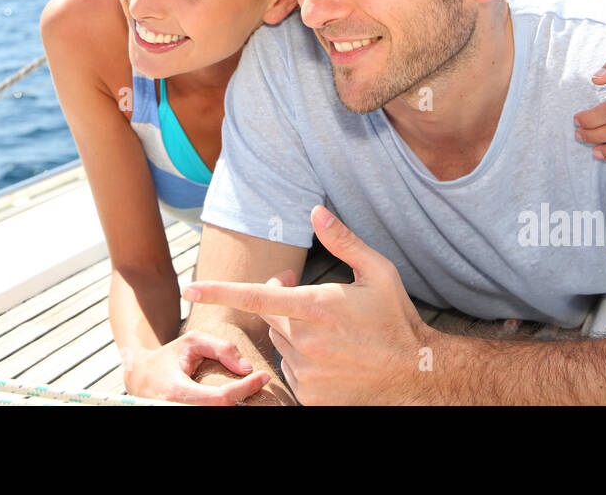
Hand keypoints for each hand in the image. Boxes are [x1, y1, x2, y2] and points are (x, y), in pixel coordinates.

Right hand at [123, 331, 269, 404]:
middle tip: (260, 385)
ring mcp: (179, 415)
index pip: (221, 398)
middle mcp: (177, 409)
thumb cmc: (169, 357)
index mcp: (177, 391)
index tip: (264, 375)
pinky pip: (211, 413)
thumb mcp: (192, 342)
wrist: (140, 377)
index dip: (246, 388)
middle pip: (223, 412)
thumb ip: (221, 348)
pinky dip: (226, 407)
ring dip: (236, 405)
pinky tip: (235, 399)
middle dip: (244, 400)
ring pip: (219, 415)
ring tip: (249, 390)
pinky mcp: (183, 416)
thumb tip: (247, 368)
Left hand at [183, 206, 428, 405]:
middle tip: (310, 302)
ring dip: (295, 335)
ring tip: (332, 335)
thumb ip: (343, 241)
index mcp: (316, 306)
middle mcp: (306, 341)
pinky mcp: (310, 396)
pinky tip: (333, 358)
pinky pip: (290, 371)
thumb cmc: (396, 319)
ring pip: (281, 345)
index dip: (218, 291)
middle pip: (271, 317)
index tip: (189, 288)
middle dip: (283, 305)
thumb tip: (316, 210)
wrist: (415, 373)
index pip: (256, 296)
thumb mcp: (378, 272)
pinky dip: (302, 362)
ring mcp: (306, 372)